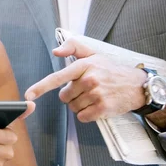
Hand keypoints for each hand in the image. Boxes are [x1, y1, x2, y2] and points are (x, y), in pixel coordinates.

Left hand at [24, 38, 147, 121]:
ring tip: (95, 96)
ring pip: (73, 108)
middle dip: (72, 95)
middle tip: (87, 89)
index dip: (40, 87)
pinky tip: (98, 106)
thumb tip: (56, 52)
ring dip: (81, 105)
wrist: (137, 85)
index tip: (28, 95)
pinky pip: (83, 117)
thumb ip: (73, 47)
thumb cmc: (111, 69)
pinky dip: (88, 114)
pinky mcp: (103, 108)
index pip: (57, 78)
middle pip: (64, 97)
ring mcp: (96, 95)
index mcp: (84, 66)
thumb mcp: (93, 53)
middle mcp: (89, 79)